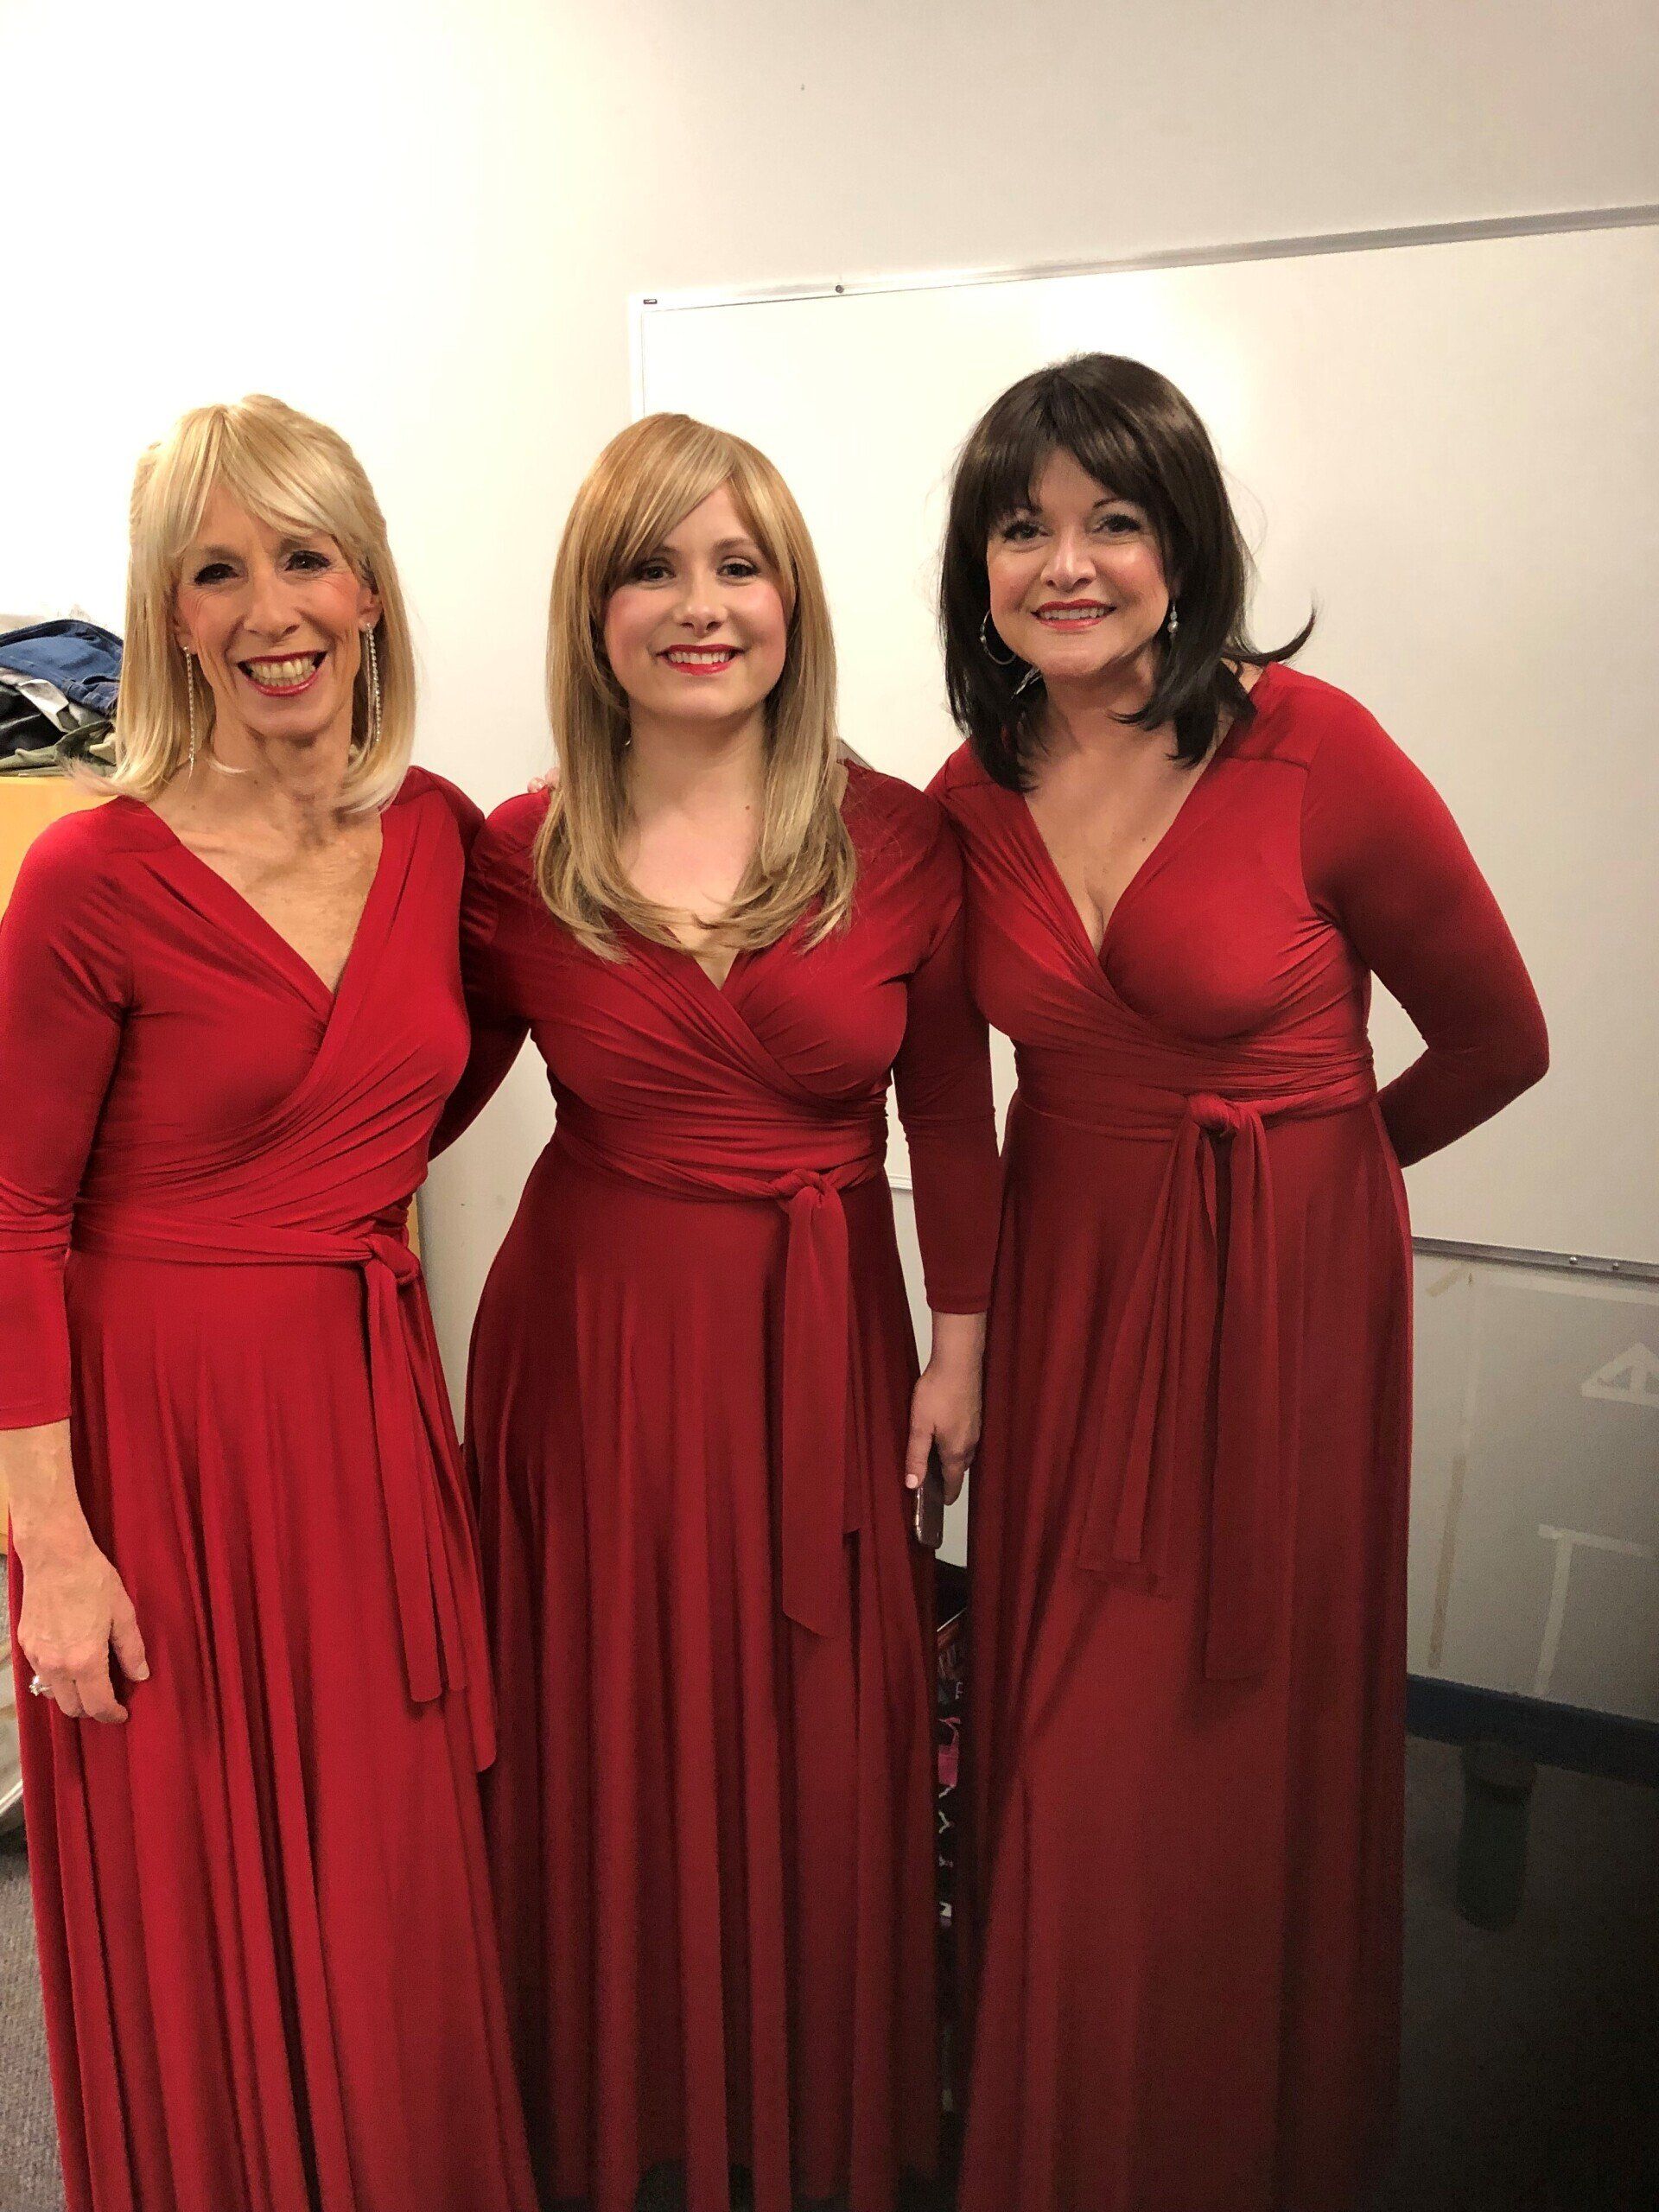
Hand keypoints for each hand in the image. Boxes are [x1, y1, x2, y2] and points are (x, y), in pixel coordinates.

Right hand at [18, 1531, 148, 1723]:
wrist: (56, 1556)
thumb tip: (139, 1675)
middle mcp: (57, 1665)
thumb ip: (131, 1649)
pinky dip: (57, 1677)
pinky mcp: (25, 1645)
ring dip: (72, 1695)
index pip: (98, 1705)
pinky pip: (41, 1674)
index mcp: (85, 1660)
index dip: (112, 1714)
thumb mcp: (123, 1613)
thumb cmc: (93, 1580)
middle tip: (108, 1698)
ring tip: (90, 1681)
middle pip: (72, 1707)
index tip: (122, 1714)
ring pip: (54, 1694)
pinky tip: (70, 1662)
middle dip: (92, 1709)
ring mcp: (37, 1656)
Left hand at [904, 1312, 986, 1506]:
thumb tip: (913, 1484)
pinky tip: (945, 1434)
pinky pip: (967, 1438)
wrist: (959, 1362)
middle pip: (959, 1469)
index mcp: (956, 1451)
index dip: (945, 1495)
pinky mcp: (976, 1415)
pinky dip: (957, 1445)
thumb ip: (916, 1456)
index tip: (939, 1504)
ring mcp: (976, 1428)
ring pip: (964, 1453)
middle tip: (931, 1482)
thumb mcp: (920, 1426)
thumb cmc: (937, 1392)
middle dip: (947, 1478)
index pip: (953, 1483)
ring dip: (952, 1460)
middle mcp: (970, 1443)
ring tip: (935, 1460)